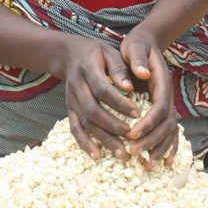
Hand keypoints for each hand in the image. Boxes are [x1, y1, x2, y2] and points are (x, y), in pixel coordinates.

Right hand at [58, 35, 140, 161]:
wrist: (69, 55)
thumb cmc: (96, 53)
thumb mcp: (109, 52)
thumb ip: (120, 68)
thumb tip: (129, 88)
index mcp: (87, 69)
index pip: (102, 89)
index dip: (119, 103)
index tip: (138, 112)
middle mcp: (76, 86)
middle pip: (92, 110)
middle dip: (113, 125)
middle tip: (132, 136)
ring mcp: (71, 100)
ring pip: (85, 123)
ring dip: (103, 139)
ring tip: (122, 153)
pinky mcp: (69, 109)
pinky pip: (74, 129)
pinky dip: (85, 143)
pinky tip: (98, 155)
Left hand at [119, 24, 178, 168]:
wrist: (146, 45)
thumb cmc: (137, 47)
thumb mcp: (135, 47)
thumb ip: (138, 59)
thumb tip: (143, 73)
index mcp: (162, 83)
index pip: (160, 108)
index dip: (148, 123)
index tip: (132, 134)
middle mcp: (168, 97)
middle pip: (166, 125)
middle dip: (151, 141)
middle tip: (132, 152)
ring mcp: (167, 105)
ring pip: (169, 132)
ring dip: (159, 149)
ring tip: (146, 165)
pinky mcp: (162, 111)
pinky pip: (169, 133)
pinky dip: (168, 148)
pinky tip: (164, 164)